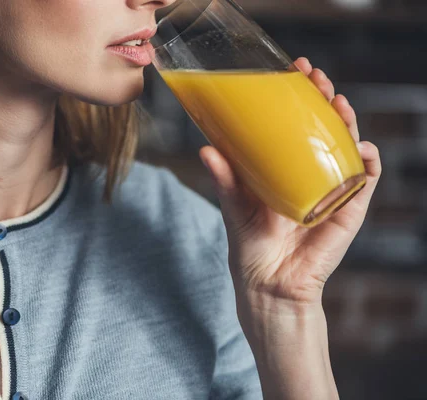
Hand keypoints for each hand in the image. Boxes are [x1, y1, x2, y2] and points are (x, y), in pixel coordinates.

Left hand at [199, 57, 381, 305]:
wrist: (268, 283)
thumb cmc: (250, 243)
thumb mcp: (235, 205)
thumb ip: (225, 178)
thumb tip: (205, 148)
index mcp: (283, 166)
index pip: (294, 123)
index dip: (297, 97)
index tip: (291, 70)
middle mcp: (310, 171)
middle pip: (323, 127)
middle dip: (323, 100)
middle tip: (316, 77)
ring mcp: (332, 187)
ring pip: (347, 146)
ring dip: (348, 122)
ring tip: (339, 102)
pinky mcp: (348, 209)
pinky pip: (365, 181)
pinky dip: (368, 163)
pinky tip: (362, 148)